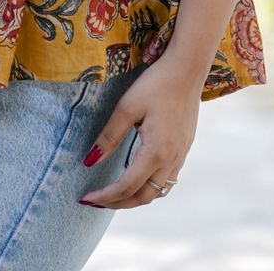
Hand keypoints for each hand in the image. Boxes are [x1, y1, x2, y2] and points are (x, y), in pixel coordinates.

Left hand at [78, 52, 202, 209]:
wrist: (187, 70)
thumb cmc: (156, 84)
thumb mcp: (127, 106)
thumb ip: (109, 136)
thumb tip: (89, 161)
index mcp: (155, 152)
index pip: (127, 186)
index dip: (105, 196)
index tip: (86, 198)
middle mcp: (171, 160)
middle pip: (143, 197)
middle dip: (118, 203)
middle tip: (96, 200)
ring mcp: (180, 157)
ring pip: (157, 192)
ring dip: (134, 198)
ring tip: (113, 194)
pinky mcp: (184, 150)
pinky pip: (167, 181)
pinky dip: (150, 187)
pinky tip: (138, 179)